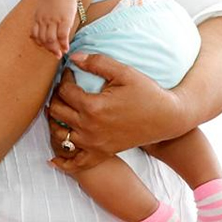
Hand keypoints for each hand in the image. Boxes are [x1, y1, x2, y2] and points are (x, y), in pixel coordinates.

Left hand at [32, 0, 77, 57]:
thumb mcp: (43, 6)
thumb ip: (43, 16)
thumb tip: (46, 25)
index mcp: (37, 17)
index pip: (35, 34)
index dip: (39, 43)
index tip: (45, 47)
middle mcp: (43, 20)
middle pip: (43, 39)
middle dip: (48, 48)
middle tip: (55, 54)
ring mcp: (53, 21)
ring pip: (51, 39)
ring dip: (55, 49)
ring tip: (60, 54)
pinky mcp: (64, 20)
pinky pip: (62, 36)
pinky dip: (64, 44)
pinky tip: (66, 48)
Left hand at [45, 52, 187, 171]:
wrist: (167, 118)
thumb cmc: (147, 93)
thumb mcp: (124, 72)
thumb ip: (97, 62)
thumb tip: (73, 58)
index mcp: (93, 106)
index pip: (64, 91)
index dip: (64, 78)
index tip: (70, 72)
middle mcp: (90, 128)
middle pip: (57, 112)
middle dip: (57, 97)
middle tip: (65, 88)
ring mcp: (94, 143)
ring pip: (60, 135)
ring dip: (56, 122)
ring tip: (62, 109)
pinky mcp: (102, 153)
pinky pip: (76, 163)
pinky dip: (63, 161)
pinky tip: (54, 158)